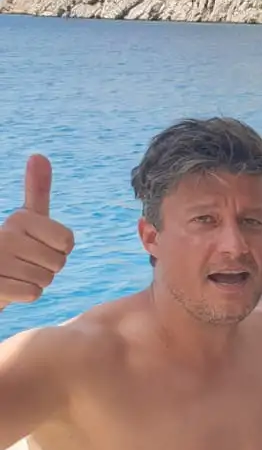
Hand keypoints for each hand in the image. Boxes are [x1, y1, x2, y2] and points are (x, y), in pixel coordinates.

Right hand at [0, 155, 73, 310]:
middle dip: (47, 267)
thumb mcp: (25, 218)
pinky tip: (11, 285)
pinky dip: (26, 294)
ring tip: (17, 273)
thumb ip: (36, 191)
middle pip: (59, 262)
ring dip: (36, 281)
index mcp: (19, 219)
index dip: (60, 249)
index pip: (68, 241)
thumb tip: (39, 155)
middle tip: (26, 261)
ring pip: (46, 279)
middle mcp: (5, 236)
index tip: (38, 245)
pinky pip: (33, 294)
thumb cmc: (11, 246)